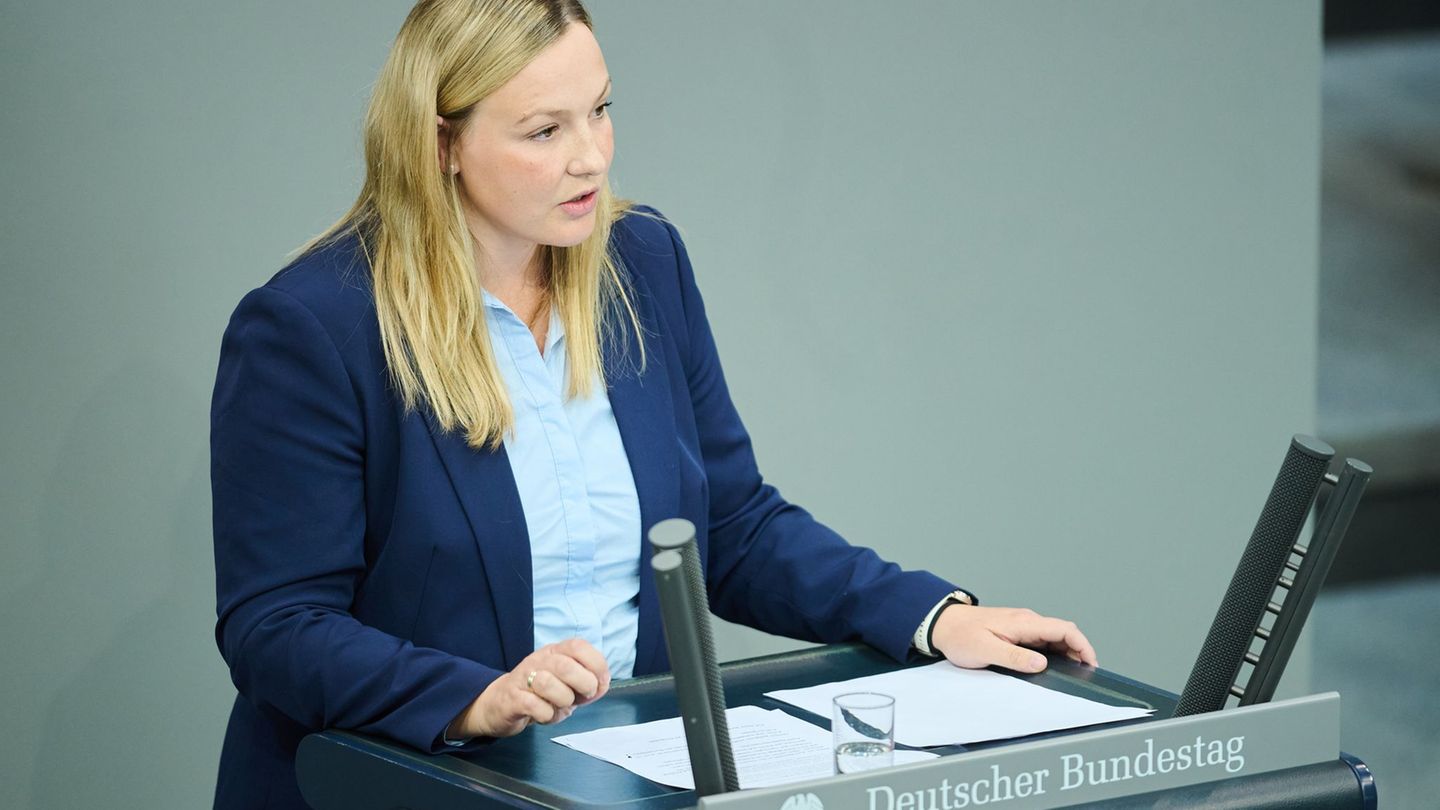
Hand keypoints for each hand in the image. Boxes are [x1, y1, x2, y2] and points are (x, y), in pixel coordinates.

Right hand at [447, 638, 611, 738]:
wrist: (500, 704)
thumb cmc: (540, 694)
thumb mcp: (567, 684)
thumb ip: (587, 683)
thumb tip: (602, 686)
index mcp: (555, 651)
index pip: (579, 646)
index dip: (596, 664)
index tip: (601, 682)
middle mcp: (539, 660)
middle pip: (565, 665)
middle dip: (583, 684)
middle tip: (584, 696)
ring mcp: (523, 677)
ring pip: (547, 683)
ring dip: (562, 700)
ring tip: (561, 706)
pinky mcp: (512, 698)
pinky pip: (533, 706)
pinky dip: (546, 715)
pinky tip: (545, 715)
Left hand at [929, 605, 1096, 673]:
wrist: (943, 624)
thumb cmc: (960, 636)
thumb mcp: (985, 651)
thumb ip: (1014, 658)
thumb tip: (1042, 664)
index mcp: (1023, 623)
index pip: (1064, 629)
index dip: (1083, 646)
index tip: (1091, 664)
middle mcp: (1027, 621)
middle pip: (1064, 633)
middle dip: (1079, 651)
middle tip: (1085, 675)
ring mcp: (1022, 626)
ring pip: (1054, 637)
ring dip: (1067, 653)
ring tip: (1073, 674)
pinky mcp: (1017, 632)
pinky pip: (1043, 641)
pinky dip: (1054, 653)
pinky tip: (1052, 667)